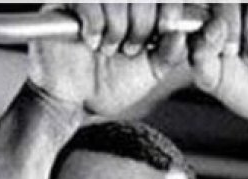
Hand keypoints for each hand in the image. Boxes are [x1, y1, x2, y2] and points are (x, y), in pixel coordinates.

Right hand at [28, 3, 188, 116]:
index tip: (165, 28)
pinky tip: (90, 41)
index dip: (169, 6)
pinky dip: (94, 22)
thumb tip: (180, 32)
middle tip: (129, 48)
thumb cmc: (107, 85)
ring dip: (117, 26)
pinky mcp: (66, 1)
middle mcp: (118, 0)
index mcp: (140, 8)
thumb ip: (168, 53)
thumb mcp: (147, 73)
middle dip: (141, 22)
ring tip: (107, 48)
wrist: (72, 100)